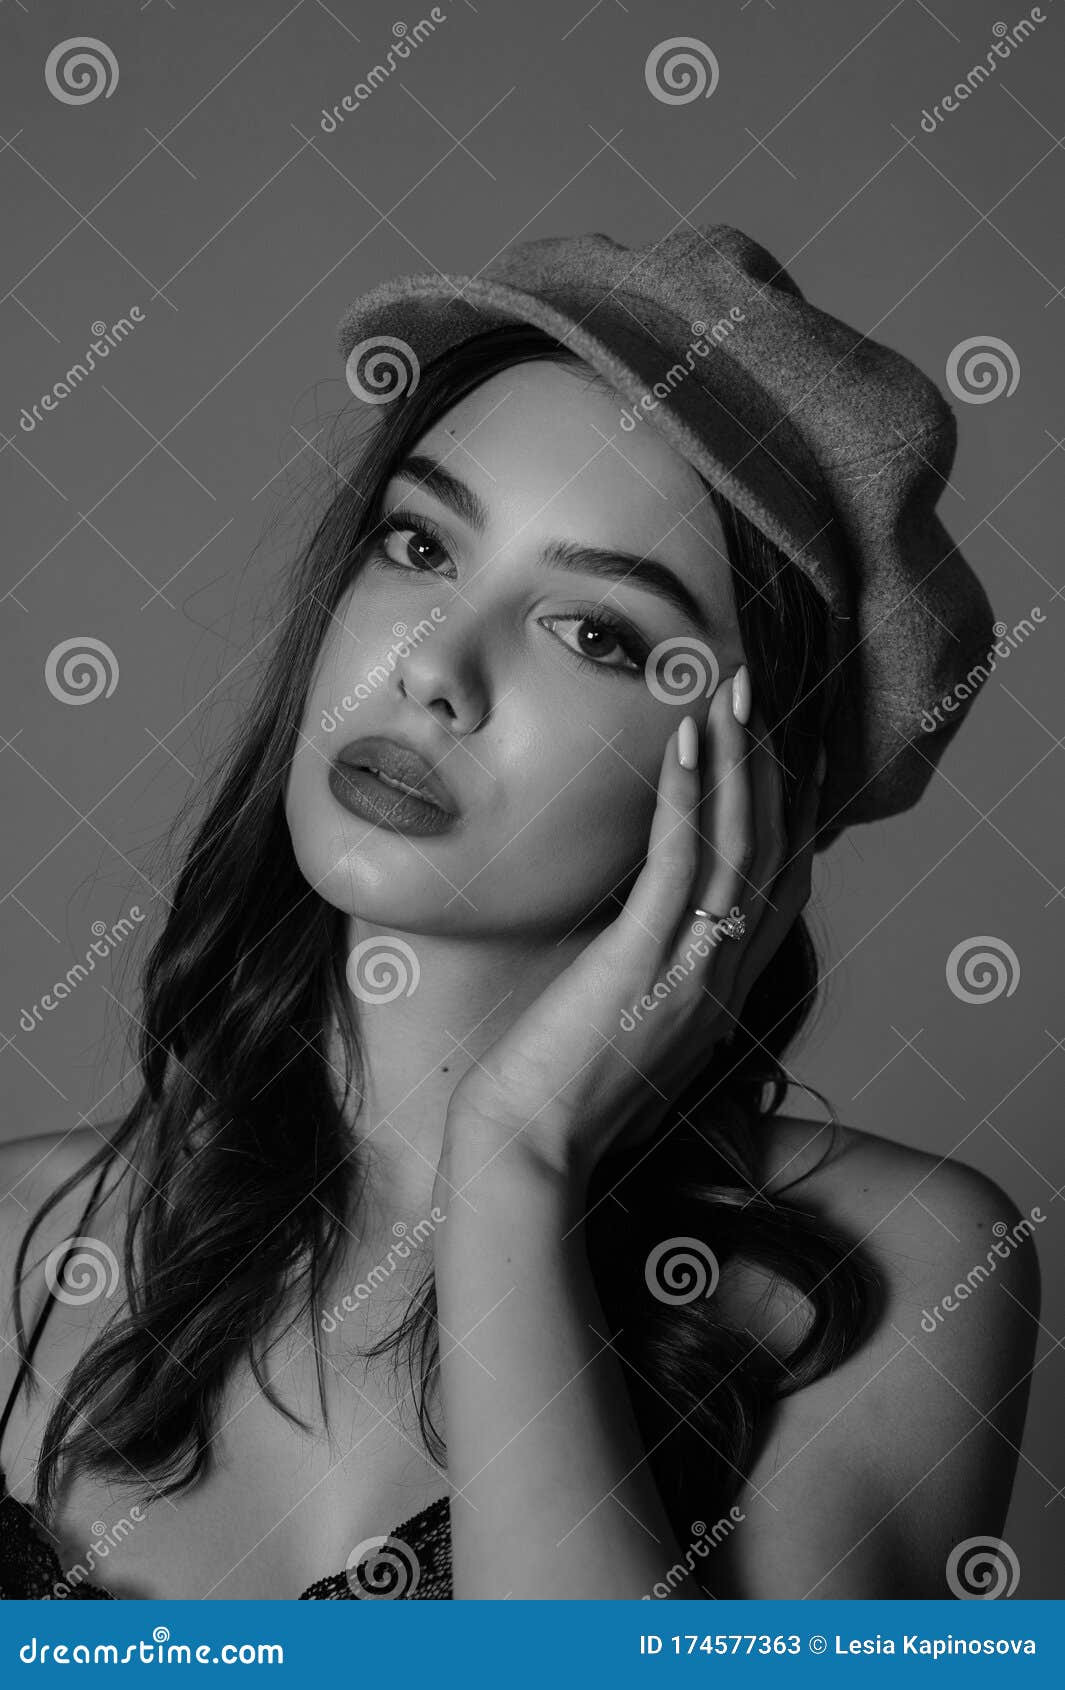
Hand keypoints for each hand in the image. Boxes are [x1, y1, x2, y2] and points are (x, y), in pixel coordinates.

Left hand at [443, 672, 824, 1189]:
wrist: (528, 1152)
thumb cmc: (563, 1094)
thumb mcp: (633, 1030)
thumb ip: (658, 979)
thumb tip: (646, 932)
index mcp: (724, 992)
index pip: (781, 888)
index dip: (792, 812)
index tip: (787, 750)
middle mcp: (724, 979)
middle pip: (773, 853)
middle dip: (773, 766)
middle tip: (763, 697)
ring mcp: (691, 973)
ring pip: (740, 847)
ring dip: (741, 760)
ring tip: (732, 692)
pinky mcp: (642, 967)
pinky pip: (680, 867)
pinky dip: (689, 798)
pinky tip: (687, 742)